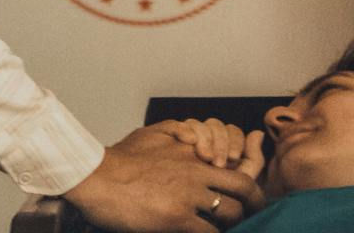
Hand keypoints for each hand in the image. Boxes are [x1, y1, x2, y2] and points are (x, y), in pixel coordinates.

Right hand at [65, 122, 266, 231]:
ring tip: (228, 230)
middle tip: (257, 217)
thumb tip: (192, 135)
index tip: (252, 197)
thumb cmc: (119, 160)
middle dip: (255, 205)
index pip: (236, 167)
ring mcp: (189, 197)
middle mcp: (196, 174)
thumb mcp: (150, 134)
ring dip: (231, 225)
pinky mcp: (178, 219)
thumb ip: (176, 131)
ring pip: (230, 214)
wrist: (96, 178)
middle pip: (244, 189)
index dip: (252, 184)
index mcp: (192, 155)